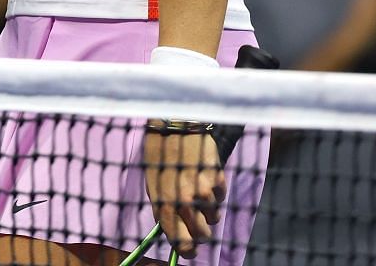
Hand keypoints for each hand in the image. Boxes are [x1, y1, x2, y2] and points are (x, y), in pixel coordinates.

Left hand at [143, 126, 225, 255]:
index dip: (188, 250)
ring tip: (197, 191)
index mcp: (166, 206)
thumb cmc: (158, 155)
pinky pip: (221, 198)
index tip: (190, 250)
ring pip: (214, 217)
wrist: (174, 125)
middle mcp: (186, 202)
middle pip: (203, 236)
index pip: (182, 244)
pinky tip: (204, 178)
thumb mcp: (153, 186)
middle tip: (195, 222)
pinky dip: (215, 193)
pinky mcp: (218, 178)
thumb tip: (175, 232)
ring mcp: (204, 191)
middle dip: (200, 232)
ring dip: (207, 210)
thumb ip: (164, 211)